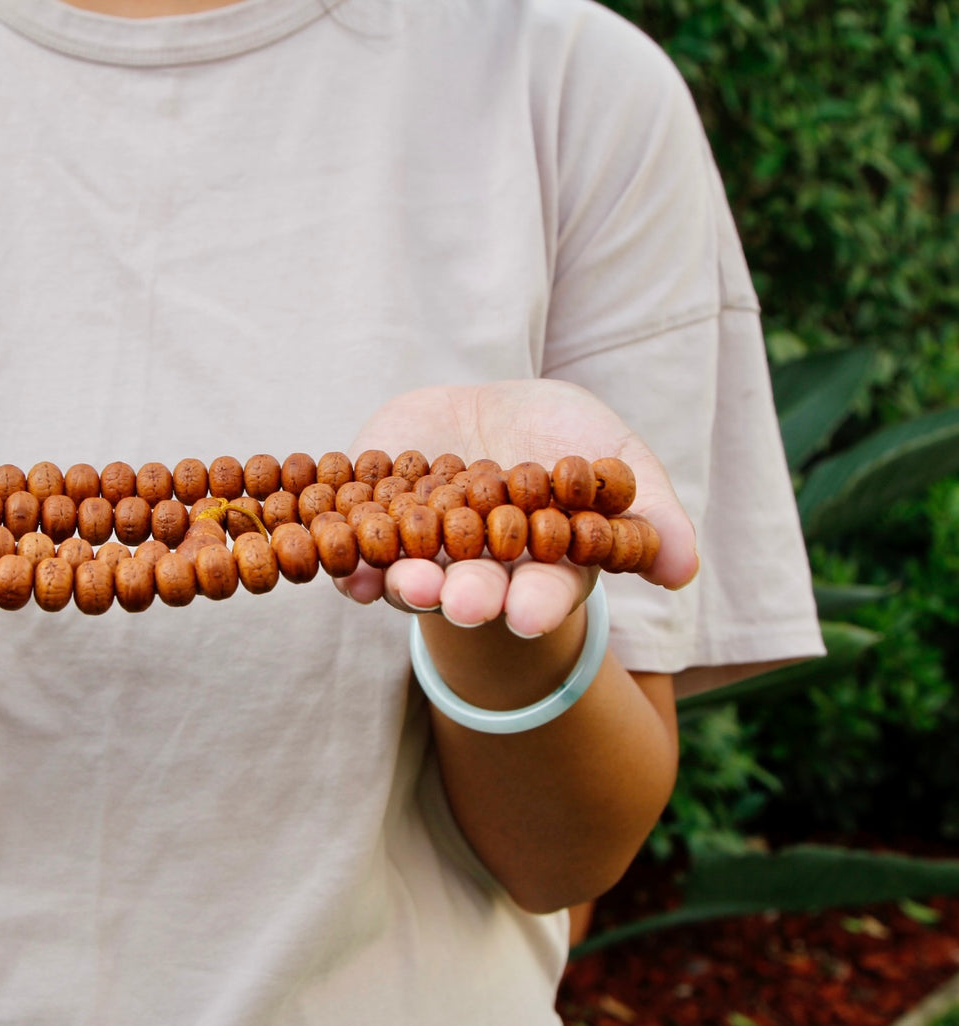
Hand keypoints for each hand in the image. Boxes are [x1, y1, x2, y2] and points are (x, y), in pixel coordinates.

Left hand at [335, 381, 698, 635]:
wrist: (489, 408)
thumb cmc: (563, 441)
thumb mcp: (616, 460)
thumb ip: (647, 511)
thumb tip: (683, 568)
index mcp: (539, 566)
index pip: (542, 592)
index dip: (535, 604)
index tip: (528, 615)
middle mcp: (478, 571)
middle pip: (473, 591)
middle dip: (467, 597)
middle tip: (462, 602)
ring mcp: (423, 552)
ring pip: (411, 577)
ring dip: (406, 583)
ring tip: (406, 580)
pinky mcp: (374, 526)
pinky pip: (355, 554)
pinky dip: (348, 562)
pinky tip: (343, 567)